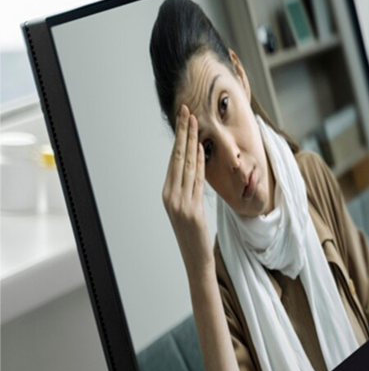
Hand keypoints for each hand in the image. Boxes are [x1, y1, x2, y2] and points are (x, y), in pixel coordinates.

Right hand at [162, 106, 212, 278]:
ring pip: (185, 166)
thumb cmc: (194, 233)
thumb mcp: (190, 207)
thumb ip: (190, 188)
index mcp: (168, 194)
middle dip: (182, 133)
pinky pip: (195, 182)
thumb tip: (197, 166)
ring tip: (194, 122)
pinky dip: (197, 163)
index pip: (174, 160)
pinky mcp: (190, 211)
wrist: (196, 259)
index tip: (184, 120)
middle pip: (177, 158)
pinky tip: (199, 148)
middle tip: (187, 111)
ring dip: (190, 142)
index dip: (179, 139)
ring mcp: (178, 203)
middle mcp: (170, 196)